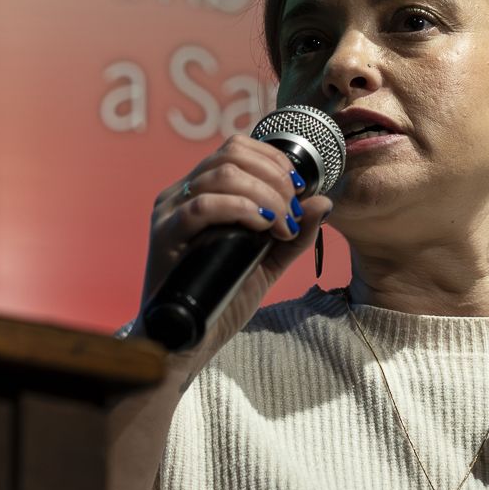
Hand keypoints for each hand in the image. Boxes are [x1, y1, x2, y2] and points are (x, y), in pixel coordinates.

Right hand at [139, 134, 334, 352]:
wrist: (189, 341)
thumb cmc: (223, 297)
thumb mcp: (268, 261)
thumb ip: (295, 233)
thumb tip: (323, 200)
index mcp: (202, 191)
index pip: (237, 148)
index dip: (274, 161)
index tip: (299, 189)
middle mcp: (181, 193)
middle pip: (231, 154)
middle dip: (274, 179)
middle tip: (292, 212)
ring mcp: (170, 212)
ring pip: (221, 175)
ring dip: (264, 194)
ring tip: (281, 224)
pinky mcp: (165, 235)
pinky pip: (201, 206)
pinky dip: (240, 208)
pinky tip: (262, 226)